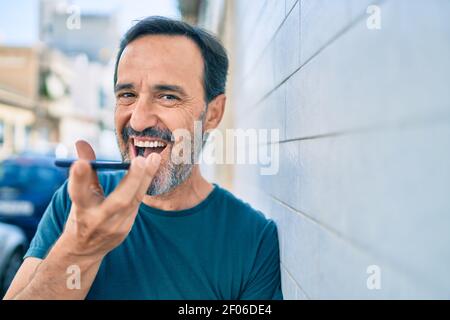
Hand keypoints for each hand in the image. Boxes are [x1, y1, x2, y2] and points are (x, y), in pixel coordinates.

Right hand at [61, 140, 160, 258]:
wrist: (84, 250)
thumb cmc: (81, 214)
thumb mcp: (78, 195)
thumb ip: (84, 170)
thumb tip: (81, 141)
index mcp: (80, 210)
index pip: (79, 194)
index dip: (79, 179)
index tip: (80, 163)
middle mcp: (98, 221)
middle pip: (118, 201)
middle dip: (131, 180)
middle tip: (141, 159)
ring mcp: (115, 227)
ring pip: (133, 202)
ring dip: (145, 179)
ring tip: (154, 158)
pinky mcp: (126, 229)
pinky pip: (137, 203)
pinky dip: (144, 185)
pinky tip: (152, 169)